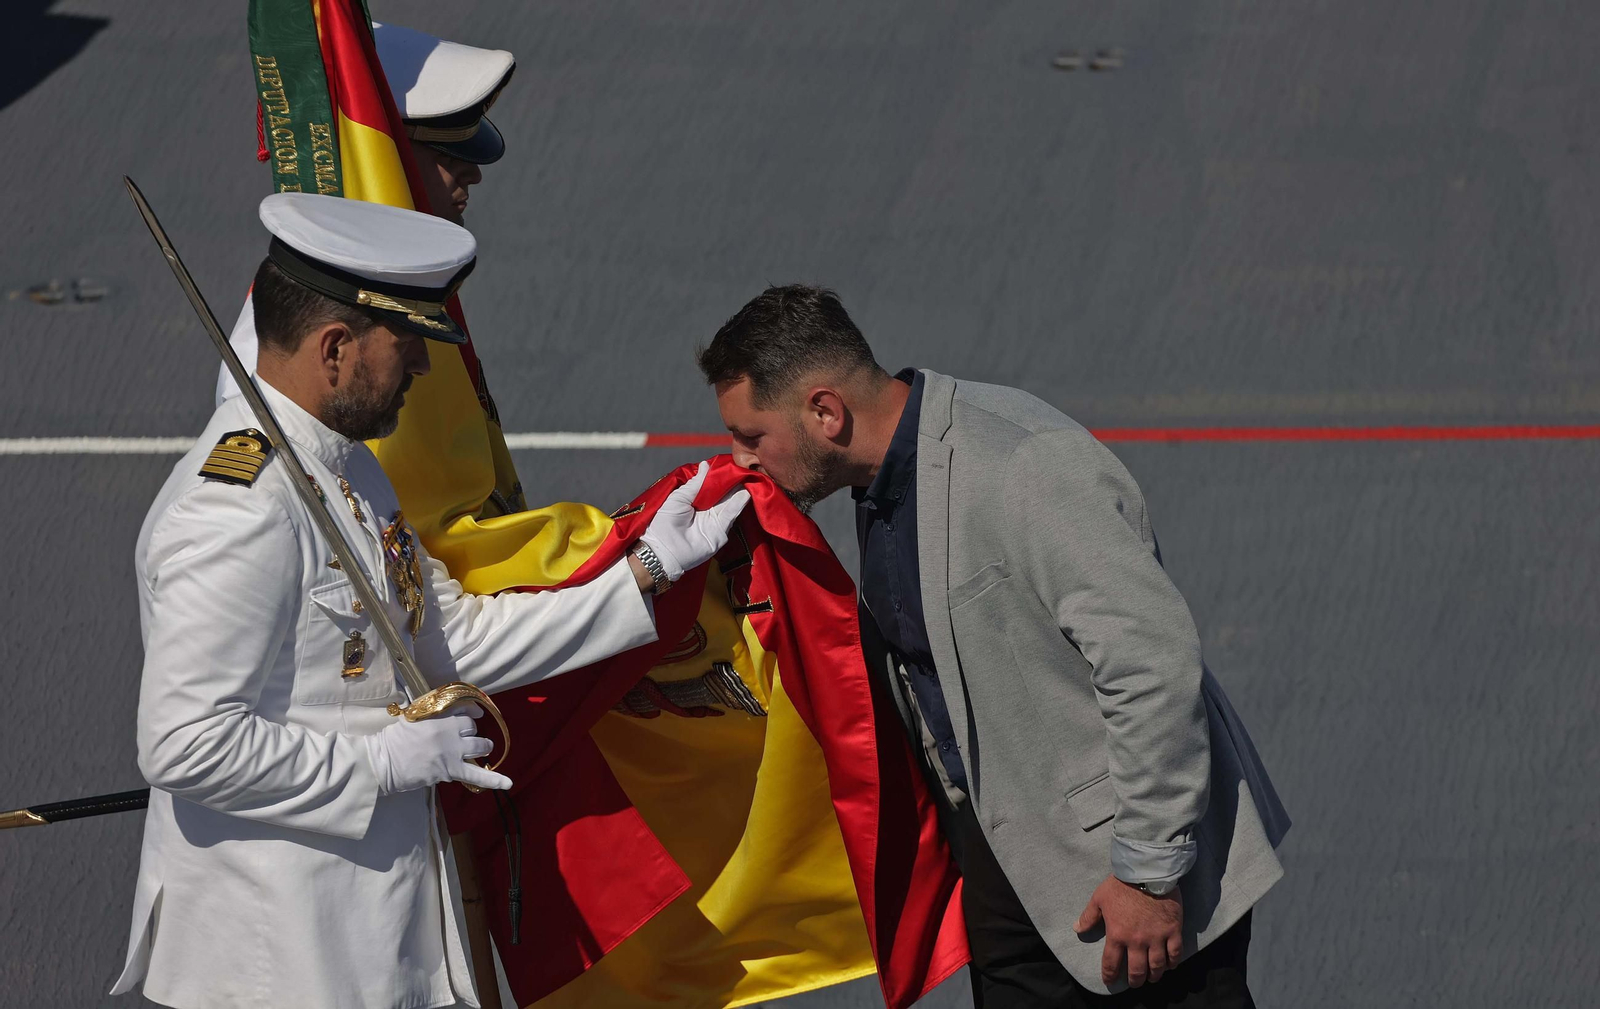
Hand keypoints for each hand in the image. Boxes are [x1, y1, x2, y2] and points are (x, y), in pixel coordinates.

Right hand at [362, 703, 511, 793]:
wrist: (382, 762)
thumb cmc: (392, 740)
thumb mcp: (411, 718)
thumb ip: (431, 714)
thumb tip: (446, 712)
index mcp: (438, 716)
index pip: (465, 710)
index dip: (473, 713)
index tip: (476, 715)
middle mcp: (449, 731)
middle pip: (473, 729)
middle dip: (472, 733)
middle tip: (463, 739)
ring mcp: (452, 751)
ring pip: (480, 746)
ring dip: (482, 747)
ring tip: (481, 749)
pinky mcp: (451, 770)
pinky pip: (478, 776)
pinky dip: (495, 780)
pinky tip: (508, 783)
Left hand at [638, 461, 750, 582]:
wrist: (664, 550)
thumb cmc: (665, 522)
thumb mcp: (679, 497)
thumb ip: (696, 483)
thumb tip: (706, 464)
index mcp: (696, 501)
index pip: (712, 486)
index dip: (721, 476)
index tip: (731, 465)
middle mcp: (708, 510)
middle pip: (724, 493)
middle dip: (733, 481)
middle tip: (743, 469)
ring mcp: (715, 521)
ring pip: (730, 503)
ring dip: (739, 491)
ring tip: (747, 477)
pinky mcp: (721, 532)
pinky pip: (731, 515)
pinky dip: (739, 504)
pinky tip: (745, 492)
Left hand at [1074, 875, 1183, 987]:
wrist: (1147, 871)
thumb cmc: (1121, 884)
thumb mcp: (1099, 898)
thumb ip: (1089, 916)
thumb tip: (1077, 929)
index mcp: (1117, 934)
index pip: (1111, 963)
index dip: (1109, 975)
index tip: (1109, 981)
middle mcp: (1137, 941)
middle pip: (1136, 970)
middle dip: (1135, 980)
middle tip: (1134, 983)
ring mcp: (1157, 937)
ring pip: (1157, 966)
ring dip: (1154, 975)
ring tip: (1152, 978)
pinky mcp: (1173, 931)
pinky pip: (1175, 953)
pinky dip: (1173, 963)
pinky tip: (1170, 965)